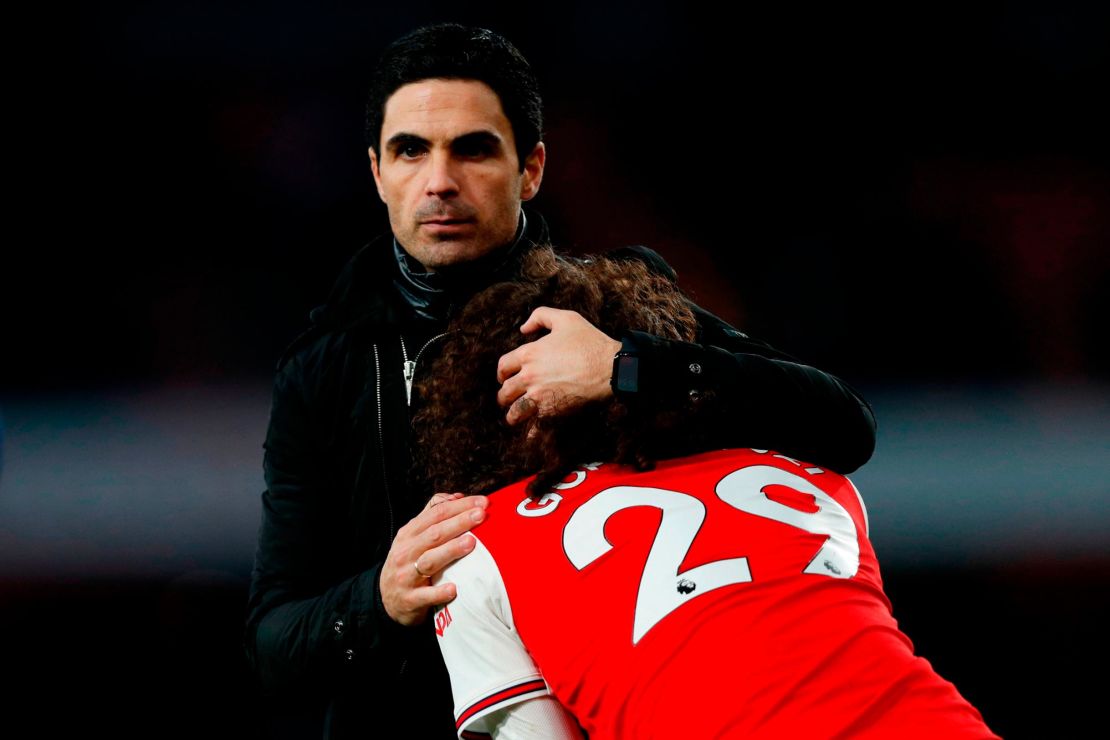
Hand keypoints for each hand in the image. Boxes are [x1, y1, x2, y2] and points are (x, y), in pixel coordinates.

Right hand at [380, 492, 487, 625]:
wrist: (387, 599)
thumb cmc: (407, 563)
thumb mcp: (413, 537)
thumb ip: (432, 514)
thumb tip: (457, 497)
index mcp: (409, 534)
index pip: (435, 514)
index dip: (459, 507)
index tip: (482, 502)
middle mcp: (406, 552)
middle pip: (434, 534)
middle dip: (459, 522)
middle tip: (481, 515)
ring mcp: (406, 576)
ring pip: (429, 561)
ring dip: (450, 551)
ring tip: (471, 542)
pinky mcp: (409, 599)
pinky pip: (425, 596)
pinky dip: (439, 592)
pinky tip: (454, 589)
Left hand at [496, 307, 621, 424]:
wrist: (611, 368)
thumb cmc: (590, 342)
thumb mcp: (566, 318)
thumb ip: (540, 316)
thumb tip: (523, 329)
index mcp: (528, 354)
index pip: (503, 366)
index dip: (502, 372)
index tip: (505, 377)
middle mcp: (529, 377)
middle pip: (505, 391)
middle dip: (504, 395)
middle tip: (508, 398)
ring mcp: (539, 397)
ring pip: (514, 411)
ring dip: (512, 415)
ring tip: (515, 417)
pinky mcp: (552, 412)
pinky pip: (534, 428)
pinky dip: (530, 434)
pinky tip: (529, 435)